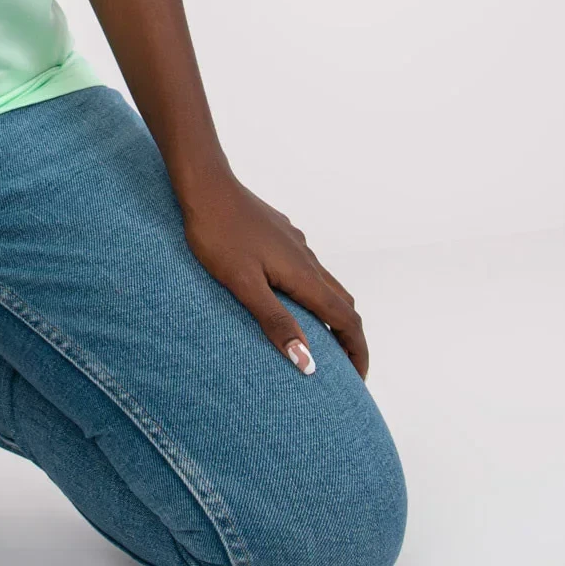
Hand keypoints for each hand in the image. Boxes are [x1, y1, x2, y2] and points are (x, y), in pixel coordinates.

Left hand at [176, 171, 367, 378]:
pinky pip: (307, 267)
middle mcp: (306, 258)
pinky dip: (312, 291)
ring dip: (331, 312)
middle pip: (343, 302)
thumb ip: (275, 321)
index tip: (358, 379)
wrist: (206, 186)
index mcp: (303, 275)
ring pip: (326, 282)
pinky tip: (288, 296)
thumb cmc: (218, 235)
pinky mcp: (281, 234)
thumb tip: (308, 362)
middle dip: (349, 336)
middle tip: (343, 366)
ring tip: (318, 336)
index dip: (357, 352)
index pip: (345, 319)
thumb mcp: (243, 284)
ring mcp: (295, 243)